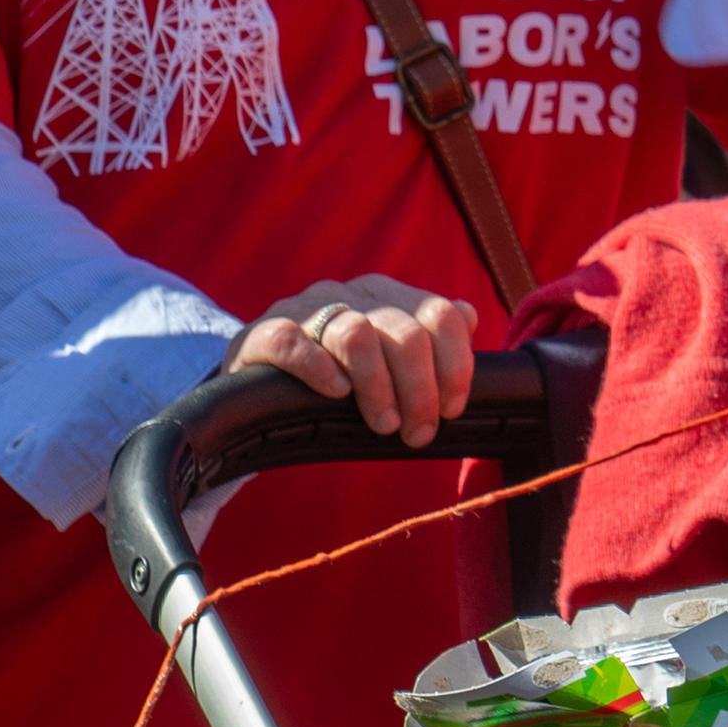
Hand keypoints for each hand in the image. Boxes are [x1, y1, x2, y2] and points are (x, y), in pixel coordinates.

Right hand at [230, 276, 477, 442]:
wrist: (258, 382)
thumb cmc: (336, 375)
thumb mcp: (386, 354)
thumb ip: (429, 339)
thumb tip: (469, 316)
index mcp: (388, 296)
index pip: (441, 314)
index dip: (456, 365)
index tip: (452, 409)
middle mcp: (351, 294)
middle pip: (406, 333)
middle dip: (421, 390)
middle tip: (418, 432)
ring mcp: (306, 308)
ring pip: (357, 336)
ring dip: (378, 387)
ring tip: (383, 424)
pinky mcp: (264, 331)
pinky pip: (293, 342)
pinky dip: (319, 369)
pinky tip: (336, 393)